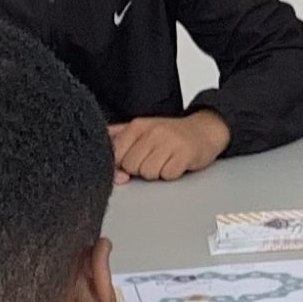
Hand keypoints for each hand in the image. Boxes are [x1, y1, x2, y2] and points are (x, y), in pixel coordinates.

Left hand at [109, 111, 228, 180]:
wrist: (204, 130)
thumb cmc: (170, 135)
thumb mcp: (142, 130)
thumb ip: (119, 138)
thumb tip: (98, 147)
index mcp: (137, 126)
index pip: (116, 154)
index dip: (120, 165)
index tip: (131, 163)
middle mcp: (152, 131)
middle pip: (131, 166)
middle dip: (140, 169)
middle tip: (153, 160)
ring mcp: (169, 142)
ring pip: (147, 173)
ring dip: (156, 173)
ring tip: (165, 161)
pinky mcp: (184, 154)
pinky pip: (167, 175)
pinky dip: (171, 174)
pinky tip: (175, 164)